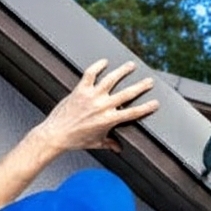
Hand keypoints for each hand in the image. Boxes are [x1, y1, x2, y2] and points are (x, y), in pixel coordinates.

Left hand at [36, 59, 158, 152]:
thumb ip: (110, 143)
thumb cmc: (75, 140)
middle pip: (127, 93)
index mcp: (109, 120)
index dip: (146, 108)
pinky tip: (104, 62)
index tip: (155, 103)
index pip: (133, 112)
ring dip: (123, 71)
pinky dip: (98, 66)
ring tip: (131, 66)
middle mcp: (103, 106)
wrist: (55, 135)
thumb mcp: (96, 143)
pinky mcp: (80, 90)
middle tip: (150, 81)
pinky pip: (90, 74)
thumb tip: (119, 148)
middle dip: (141, 86)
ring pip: (111, 79)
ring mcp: (91, 96)